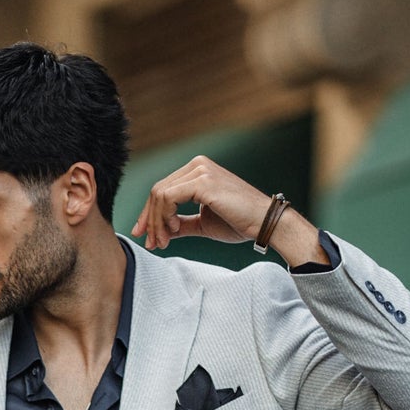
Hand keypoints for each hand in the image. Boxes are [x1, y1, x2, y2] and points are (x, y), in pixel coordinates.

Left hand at [130, 155, 320, 262]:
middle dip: (149, 220)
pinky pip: (169, 198)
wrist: (263, 223)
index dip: (149, 214)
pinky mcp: (203, 182)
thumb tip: (160, 233)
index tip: (146, 237)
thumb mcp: (202, 224)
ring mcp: (200, 170)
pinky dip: (165, 216)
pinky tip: (174, 229)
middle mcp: (197, 165)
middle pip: (157, 191)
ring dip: (156, 222)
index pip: (163, 190)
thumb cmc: (239, 223)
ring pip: (160, 194)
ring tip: (163, 241)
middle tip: (152, 243)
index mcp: (197, 171)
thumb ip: (181, 225)